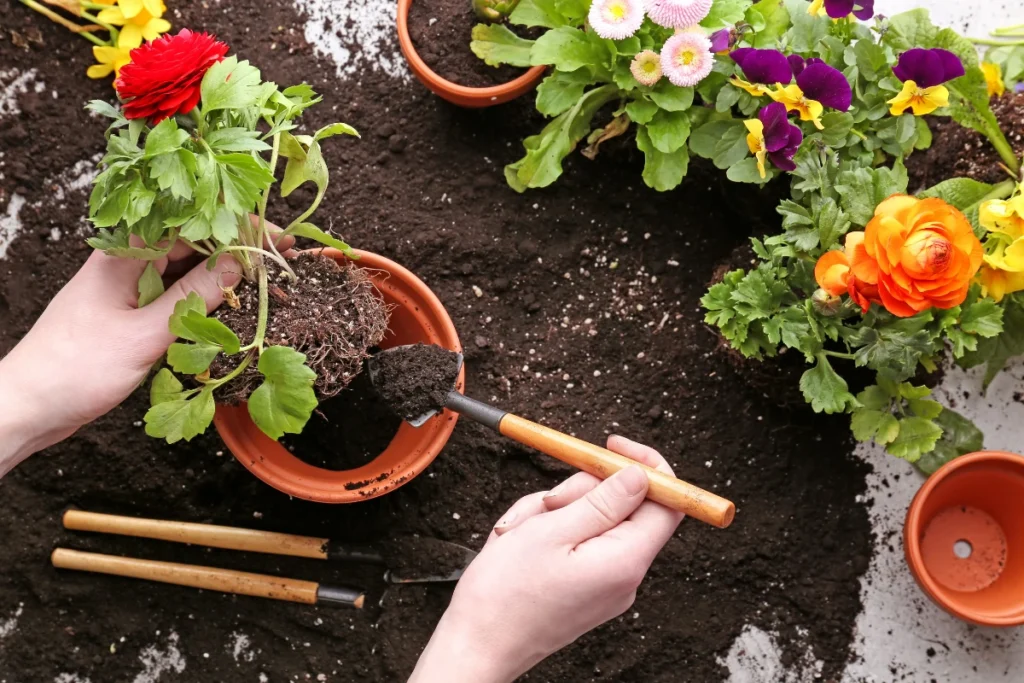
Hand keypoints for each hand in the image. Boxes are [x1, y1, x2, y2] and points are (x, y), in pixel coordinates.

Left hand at [0, 226, 291, 474]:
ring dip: (221, 277)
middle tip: (279, 258)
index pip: (188, 225)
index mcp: (122, 255)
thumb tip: (238, 266)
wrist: (30, 406)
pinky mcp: (128, 314)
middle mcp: (124, 263)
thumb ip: (194, 297)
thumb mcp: (144, 334)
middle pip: (189, 244)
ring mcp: (125, 288)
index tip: (272, 236)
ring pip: (183, 271)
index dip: (234, 227)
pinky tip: (228, 309)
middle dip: (235, 249)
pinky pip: (172, 297)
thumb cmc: (75, 368)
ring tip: (262, 284)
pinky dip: (201, 301)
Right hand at [409, 436, 684, 682]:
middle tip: (544, 505)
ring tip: (521, 532)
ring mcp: (607, 585)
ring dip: (558, 513)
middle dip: (582, 493)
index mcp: (625, 561)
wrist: (477, 646)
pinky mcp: (588, 589)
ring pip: (595, 521)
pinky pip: (580, 542)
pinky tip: (522, 545)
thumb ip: (603, 500)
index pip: (667, 503)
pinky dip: (552, 533)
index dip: (647, 467)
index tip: (612, 446)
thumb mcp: (550, 530)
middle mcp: (625, 576)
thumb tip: (642, 476)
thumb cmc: (505, 593)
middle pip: (625, 508)